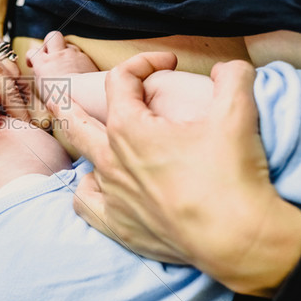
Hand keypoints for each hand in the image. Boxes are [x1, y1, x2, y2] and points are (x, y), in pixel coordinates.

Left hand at [52, 53, 300, 296]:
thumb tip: (227, 67)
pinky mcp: (119, 225)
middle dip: (68, 102)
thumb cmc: (231, 176)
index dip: (143, 62)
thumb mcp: (238, 113)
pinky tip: (99, 186)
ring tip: (91, 139)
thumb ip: (232, 77)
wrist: (236, 238)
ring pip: (84, 162)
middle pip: (76, 122)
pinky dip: (90, 190)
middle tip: (62, 92)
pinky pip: (87, 203)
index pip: (120, 80)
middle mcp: (112, 159)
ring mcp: (113, 194)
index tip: (169, 63)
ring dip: (88, 146)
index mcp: (130, 127)